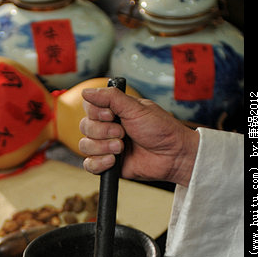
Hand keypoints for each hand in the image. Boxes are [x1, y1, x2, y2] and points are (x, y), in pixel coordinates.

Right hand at [79, 87, 198, 186]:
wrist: (172, 155)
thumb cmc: (160, 129)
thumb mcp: (136, 108)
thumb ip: (110, 98)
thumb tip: (86, 91)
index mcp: (114, 111)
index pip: (89, 108)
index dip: (97, 113)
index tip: (112, 115)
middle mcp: (107, 128)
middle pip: (85, 127)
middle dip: (103, 132)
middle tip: (123, 133)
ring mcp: (106, 147)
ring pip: (85, 146)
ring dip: (102, 147)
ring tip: (121, 148)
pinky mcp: (108, 165)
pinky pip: (89, 165)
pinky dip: (99, 163)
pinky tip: (113, 161)